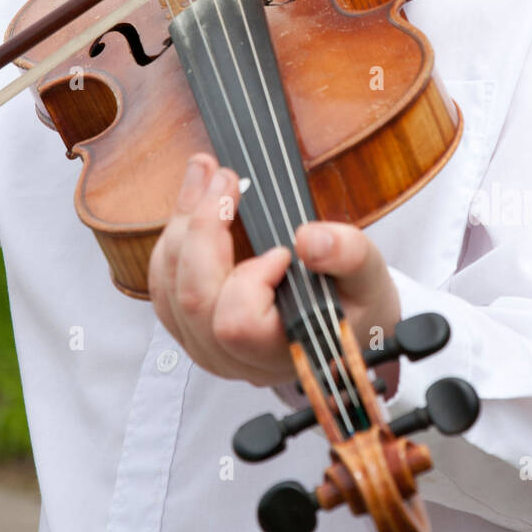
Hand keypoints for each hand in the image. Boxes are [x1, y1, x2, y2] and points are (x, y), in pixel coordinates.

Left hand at [148, 153, 402, 388]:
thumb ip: (348, 256)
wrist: (343, 324)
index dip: (250, 279)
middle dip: (203, 227)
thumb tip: (309, 239)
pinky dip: (174, 235)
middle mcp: (234, 357)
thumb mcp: (369, 276)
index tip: (282, 251)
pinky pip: (162, 281)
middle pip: (192, 298)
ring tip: (206, 174)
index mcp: (279, 352)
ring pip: (169, 286)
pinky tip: (194, 200)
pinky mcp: (188, 325)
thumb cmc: (354, 302)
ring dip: (182, 223)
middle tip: (226, 177)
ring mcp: (204, 344)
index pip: (237, 323)